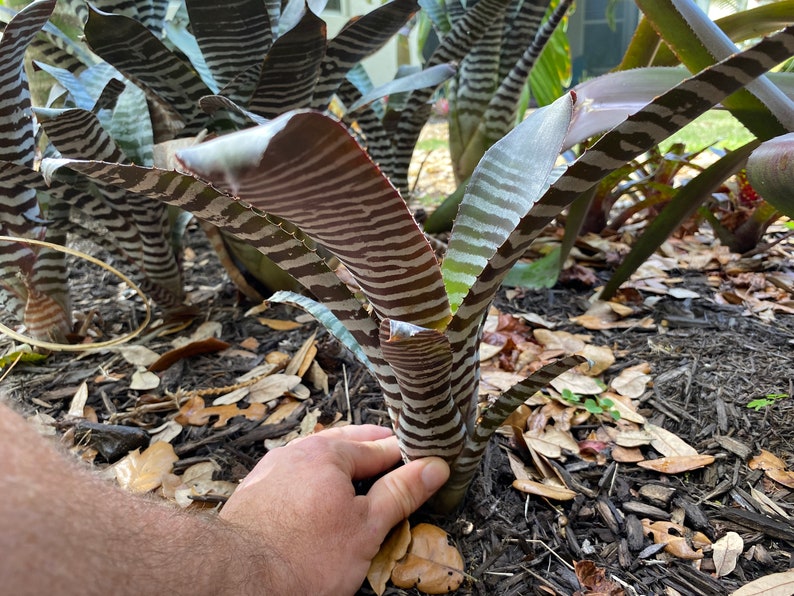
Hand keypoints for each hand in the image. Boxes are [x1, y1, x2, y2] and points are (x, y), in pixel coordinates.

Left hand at [219, 424, 449, 594]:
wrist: (237, 580)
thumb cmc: (303, 557)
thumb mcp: (366, 528)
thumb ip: (400, 493)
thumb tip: (434, 466)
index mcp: (328, 452)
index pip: (380, 446)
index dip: (407, 455)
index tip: (427, 460)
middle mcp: (297, 451)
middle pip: (347, 444)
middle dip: (373, 450)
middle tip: (398, 458)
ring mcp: (272, 468)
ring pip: (318, 456)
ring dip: (342, 462)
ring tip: (361, 473)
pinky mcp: (256, 490)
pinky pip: (296, 473)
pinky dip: (316, 478)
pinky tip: (320, 494)